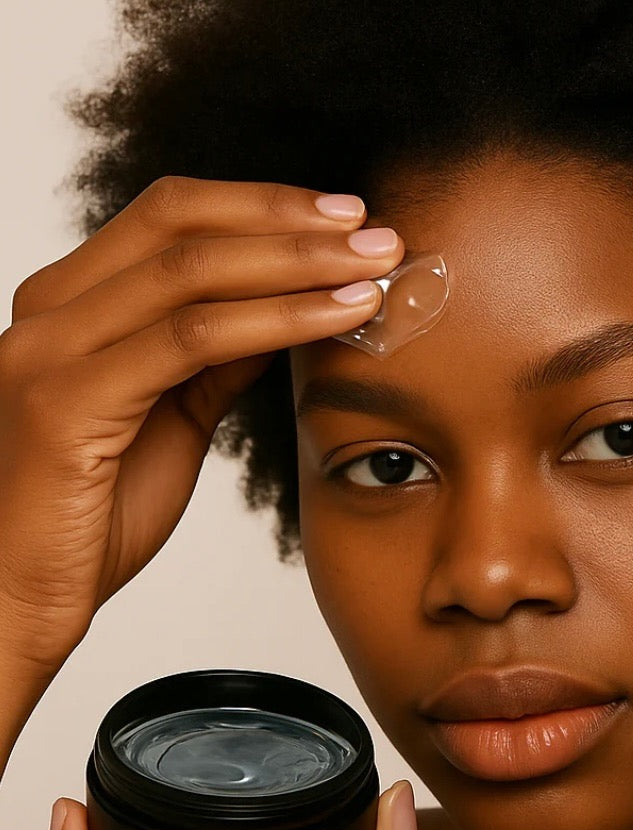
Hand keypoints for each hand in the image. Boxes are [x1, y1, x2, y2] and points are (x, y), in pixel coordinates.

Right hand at [0, 176, 400, 686]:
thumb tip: (286, 307)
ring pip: (193, 276)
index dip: (264, 207)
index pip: (172, 219)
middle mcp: (49, 311)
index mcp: (69, 305)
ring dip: (298, 263)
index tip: (344, 216)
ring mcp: (49, 350)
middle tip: (376, 230)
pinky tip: (339, 314)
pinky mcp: (66, 401)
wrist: (17, 600)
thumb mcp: (170, 416)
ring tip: (374, 267)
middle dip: (291, 221)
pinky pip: (191, 342)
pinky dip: (277, 320)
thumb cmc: (91, 514)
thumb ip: (215, 357)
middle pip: (182, 226)